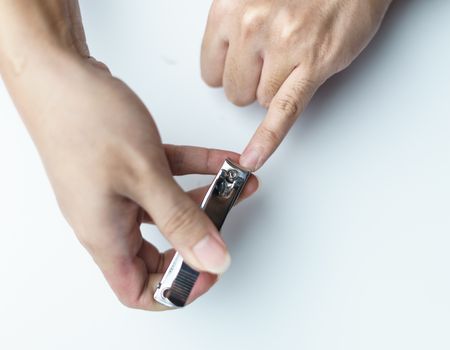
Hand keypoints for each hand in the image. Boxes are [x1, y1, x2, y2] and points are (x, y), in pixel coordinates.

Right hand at [2, 52, 257, 309]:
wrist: (58, 71)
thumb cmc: (85, 120)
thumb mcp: (145, 176)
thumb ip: (181, 221)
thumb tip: (211, 260)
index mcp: (105, 234)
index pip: (137, 290)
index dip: (175, 290)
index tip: (206, 272)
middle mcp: (110, 217)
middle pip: (159, 250)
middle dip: (197, 242)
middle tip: (224, 230)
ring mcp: (118, 191)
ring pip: (168, 209)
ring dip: (205, 200)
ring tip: (236, 187)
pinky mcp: (126, 167)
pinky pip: (167, 177)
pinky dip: (195, 171)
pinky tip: (222, 161)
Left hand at [201, 0, 391, 169]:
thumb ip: (234, 25)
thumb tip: (227, 60)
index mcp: (229, 7)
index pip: (210, 69)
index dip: (229, 72)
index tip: (240, 67)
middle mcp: (251, 25)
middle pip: (234, 90)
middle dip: (252, 83)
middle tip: (274, 59)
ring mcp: (282, 46)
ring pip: (260, 101)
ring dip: (276, 89)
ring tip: (296, 56)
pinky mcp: (312, 65)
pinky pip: (284, 112)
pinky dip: (268, 139)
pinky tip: (255, 157)